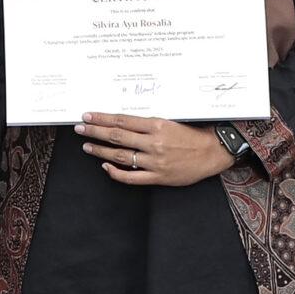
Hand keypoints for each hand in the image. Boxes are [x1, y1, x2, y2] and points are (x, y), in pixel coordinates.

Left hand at [75, 112, 233, 186]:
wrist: (213, 152)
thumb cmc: (194, 135)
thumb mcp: (172, 121)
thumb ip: (149, 123)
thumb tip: (123, 120)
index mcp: (157, 125)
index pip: (122, 121)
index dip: (102, 118)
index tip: (88, 116)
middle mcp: (154, 143)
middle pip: (117, 136)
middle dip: (95, 132)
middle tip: (80, 129)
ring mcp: (155, 162)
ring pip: (120, 156)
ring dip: (100, 151)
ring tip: (87, 146)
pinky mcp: (159, 177)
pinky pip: (132, 177)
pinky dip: (116, 172)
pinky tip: (106, 167)